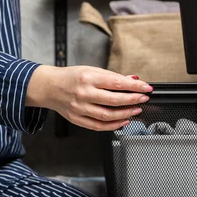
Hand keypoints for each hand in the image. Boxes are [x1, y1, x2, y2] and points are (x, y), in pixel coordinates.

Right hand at [26, 65, 152, 130]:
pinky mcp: (77, 119)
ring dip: (126, 114)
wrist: (50, 87)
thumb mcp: (92, 70)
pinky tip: (123, 121)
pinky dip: (113, 125)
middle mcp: (84, 94)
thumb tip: (132, 80)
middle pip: (114, 100)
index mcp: (88, 78)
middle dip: (133, 100)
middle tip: (144, 98)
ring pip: (107, 115)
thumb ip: (112, 77)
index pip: (116, 83)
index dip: (134, 86)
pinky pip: (98, 126)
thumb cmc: (71, 77)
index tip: (146, 88)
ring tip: (136, 110)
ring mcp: (80, 108)